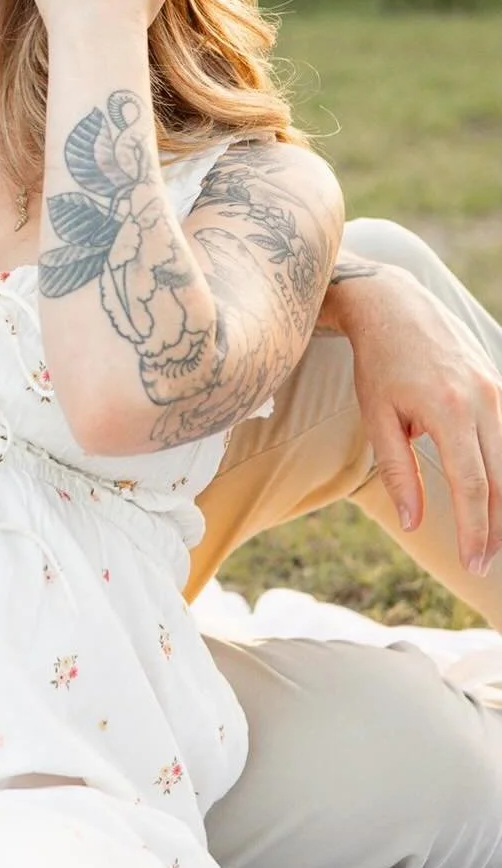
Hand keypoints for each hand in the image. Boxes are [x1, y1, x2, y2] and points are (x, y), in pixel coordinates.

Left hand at [330, 263, 501, 573]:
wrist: (394, 304)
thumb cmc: (378, 363)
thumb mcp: (377, 417)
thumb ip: (397, 472)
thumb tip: (413, 524)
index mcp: (450, 411)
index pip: (474, 486)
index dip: (475, 530)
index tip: (472, 562)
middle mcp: (484, 400)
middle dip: (497, 527)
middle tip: (482, 562)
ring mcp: (497, 390)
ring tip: (490, 537)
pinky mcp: (499, 385)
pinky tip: (496, 496)